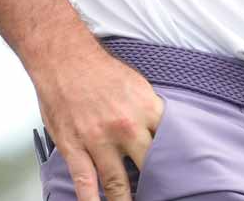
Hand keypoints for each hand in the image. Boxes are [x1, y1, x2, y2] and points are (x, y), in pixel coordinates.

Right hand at [31, 40, 164, 200]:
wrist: (62, 56)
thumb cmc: (97, 68)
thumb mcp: (136, 84)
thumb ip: (150, 112)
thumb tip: (163, 131)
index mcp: (145, 109)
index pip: (171, 144)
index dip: (177, 164)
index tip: (182, 179)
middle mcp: (125, 127)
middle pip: (149, 168)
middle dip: (157, 186)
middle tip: (162, 196)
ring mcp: (99, 140)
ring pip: (118, 183)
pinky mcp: (74, 147)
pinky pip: (85, 182)